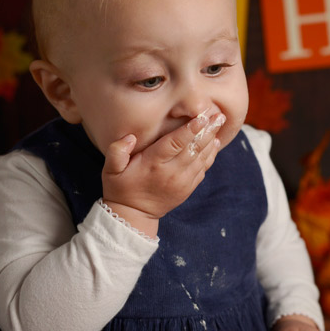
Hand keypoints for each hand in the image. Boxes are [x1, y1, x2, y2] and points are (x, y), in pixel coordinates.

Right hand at [101, 113, 223, 236]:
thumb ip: (117, 151)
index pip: (174, 143)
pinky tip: (215, 142)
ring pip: (202, 157)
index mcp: (153, 164)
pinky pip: (203, 169)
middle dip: (207, 130)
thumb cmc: (120, 188)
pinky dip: (211, 154)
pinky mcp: (188, 188)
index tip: (202, 117)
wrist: (133, 215)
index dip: (189, 130)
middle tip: (218, 115)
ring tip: (219, 123)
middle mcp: (171, 172)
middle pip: (193, 148)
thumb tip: (129, 137)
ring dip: (212, 140)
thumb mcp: (110, 170)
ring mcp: (182, 181)